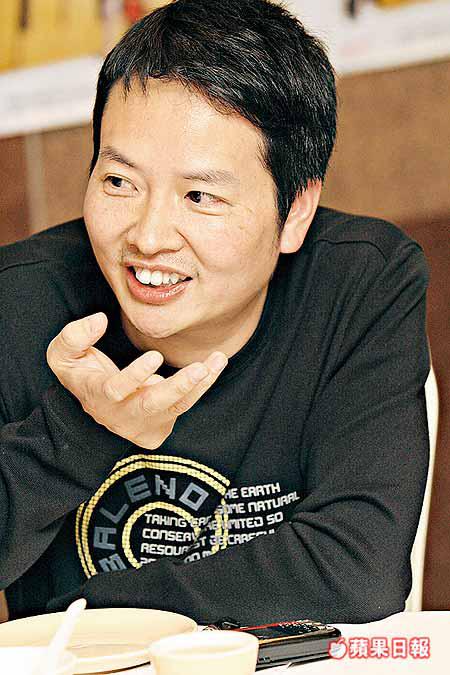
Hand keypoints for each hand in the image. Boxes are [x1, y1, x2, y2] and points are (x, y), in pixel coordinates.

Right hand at [46, 313, 227, 449]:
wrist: (94, 407)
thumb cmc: (81, 374)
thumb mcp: (62, 355)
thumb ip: (74, 336)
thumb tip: (99, 320)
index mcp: (98, 395)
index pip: (116, 390)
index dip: (135, 375)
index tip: (155, 355)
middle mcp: (123, 413)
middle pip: (152, 405)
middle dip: (177, 387)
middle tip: (198, 368)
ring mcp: (144, 420)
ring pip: (176, 406)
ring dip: (200, 384)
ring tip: (217, 360)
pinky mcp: (161, 422)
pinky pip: (185, 405)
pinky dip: (203, 386)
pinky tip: (215, 364)